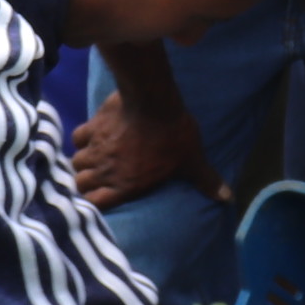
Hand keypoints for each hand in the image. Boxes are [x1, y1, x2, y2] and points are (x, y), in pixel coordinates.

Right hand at [71, 92, 218, 209]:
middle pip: (81, 183)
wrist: (154, 101)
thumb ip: (206, 181)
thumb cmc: (174, 135)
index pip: (96, 203)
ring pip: (76, 162)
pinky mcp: (92, 126)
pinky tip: (91, 136)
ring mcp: (97, 148)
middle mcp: (106, 170)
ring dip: (83, 161)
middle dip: (86, 181)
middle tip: (96, 176)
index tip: (100, 196)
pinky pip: (78, 137)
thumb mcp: (192, 161)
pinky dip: (82, 139)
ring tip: (93, 158)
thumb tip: (228, 198)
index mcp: (126, 185)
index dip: (94, 202)